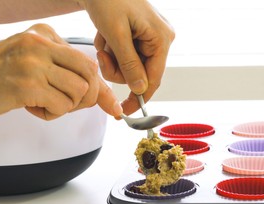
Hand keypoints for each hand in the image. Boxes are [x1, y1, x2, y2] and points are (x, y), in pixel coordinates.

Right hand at [0, 23, 122, 119]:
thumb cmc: (1, 77)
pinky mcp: (26, 85)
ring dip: (65, 106)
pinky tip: (31, 106)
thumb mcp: (37, 66)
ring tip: (42, 102)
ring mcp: (32, 63)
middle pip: (90, 74)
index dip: (98, 87)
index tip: (109, 105)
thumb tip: (108, 100)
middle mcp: (40, 44)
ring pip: (79, 92)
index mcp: (44, 34)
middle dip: (86, 98)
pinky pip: (61, 106)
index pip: (88, 61)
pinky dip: (51, 114)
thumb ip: (70, 75)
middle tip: (68, 104)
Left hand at [82, 0, 174, 114]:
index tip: (124, 111)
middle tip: (102, 54)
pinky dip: (112, 49)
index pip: (154, 78)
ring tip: (104, 38)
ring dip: (112, 57)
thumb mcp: (116, 34)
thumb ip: (129, 64)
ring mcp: (152, 38)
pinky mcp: (142, 36)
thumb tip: (140, 89)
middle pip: (140, 73)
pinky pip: (127, 54)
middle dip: (117, 68)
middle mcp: (162, 40)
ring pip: (131, 66)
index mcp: (161, 39)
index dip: (139, 97)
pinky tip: (106, 33)